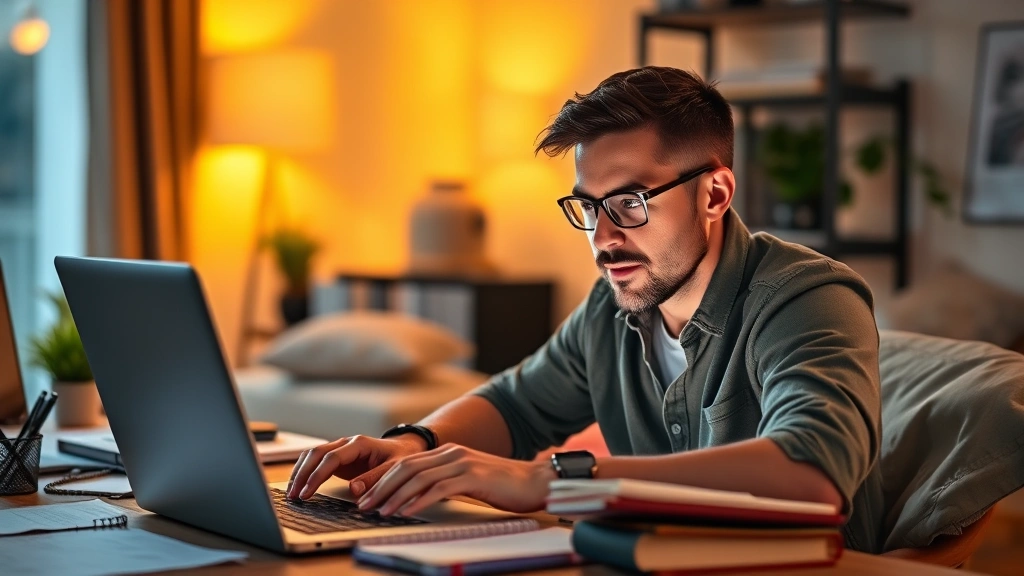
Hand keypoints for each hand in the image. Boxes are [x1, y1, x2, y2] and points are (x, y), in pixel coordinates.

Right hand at [286, 434, 426, 500]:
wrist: (404, 448)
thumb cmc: (400, 458)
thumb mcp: (395, 469)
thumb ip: (375, 478)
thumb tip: (354, 489)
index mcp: (360, 444)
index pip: (332, 457)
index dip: (317, 475)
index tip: (307, 493)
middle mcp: (346, 443)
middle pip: (316, 454)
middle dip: (302, 474)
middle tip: (293, 496)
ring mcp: (340, 449)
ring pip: (312, 455)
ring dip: (299, 472)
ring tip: (291, 493)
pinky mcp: (337, 457)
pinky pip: (315, 461)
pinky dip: (304, 471)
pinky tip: (297, 486)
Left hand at [355, 444, 556, 516]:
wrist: (535, 482)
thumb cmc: (502, 486)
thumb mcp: (467, 480)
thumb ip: (444, 483)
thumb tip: (417, 498)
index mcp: (447, 453)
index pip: (406, 463)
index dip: (382, 478)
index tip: (366, 494)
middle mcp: (451, 454)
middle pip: (406, 467)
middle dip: (381, 486)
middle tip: (364, 504)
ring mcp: (462, 463)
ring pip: (419, 477)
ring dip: (396, 496)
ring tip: (381, 511)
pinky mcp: (473, 477)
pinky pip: (439, 489)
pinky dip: (419, 501)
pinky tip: (407, 512)